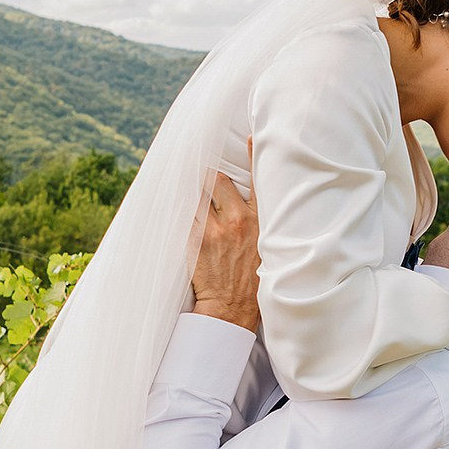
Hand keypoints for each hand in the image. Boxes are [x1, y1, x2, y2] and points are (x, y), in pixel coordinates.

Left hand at [191, 172, 261, 331]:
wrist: (232, 310)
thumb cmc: (254, 284)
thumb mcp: (269, 251)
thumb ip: (262, 226)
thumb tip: (250, 210)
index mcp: (261, 222)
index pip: (259, 181)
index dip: (253, 156)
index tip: (250, 137)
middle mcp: (239, 220)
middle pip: (219, 181)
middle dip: (211, 179)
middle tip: (206, 182)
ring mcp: (215, 229)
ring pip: (198, 195)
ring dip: (194, 196)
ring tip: (193, 200)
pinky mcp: (196, 239)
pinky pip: (184, 214)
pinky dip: (182, 212)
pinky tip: (179, 212)